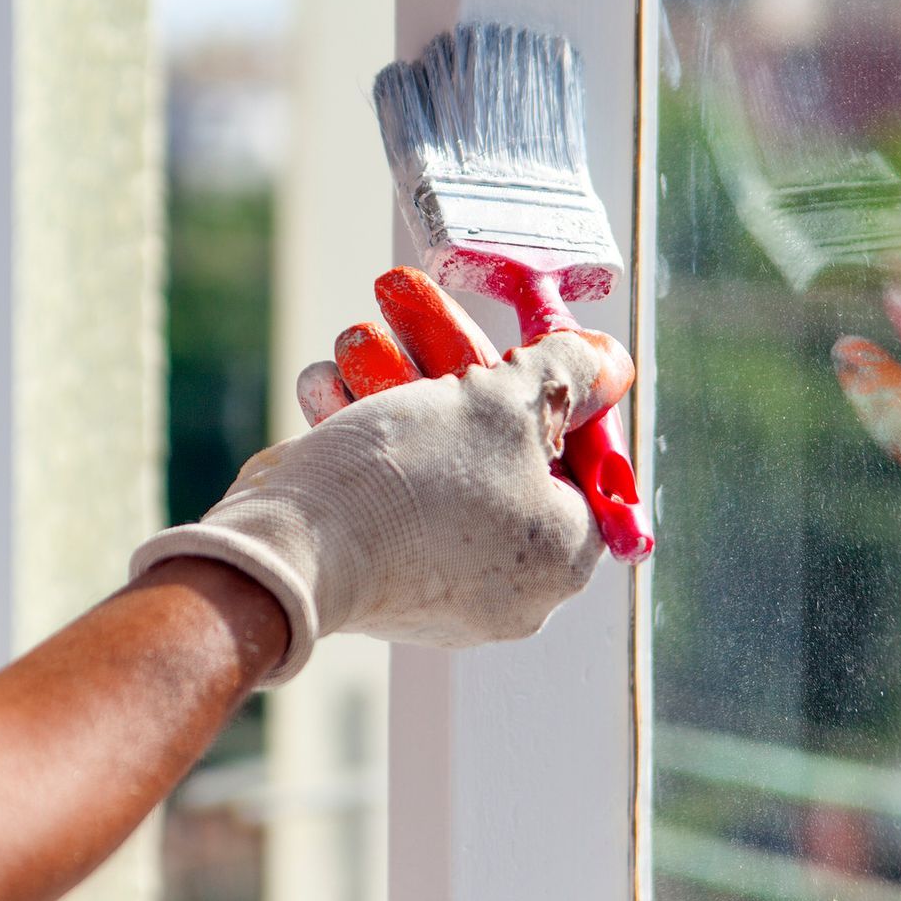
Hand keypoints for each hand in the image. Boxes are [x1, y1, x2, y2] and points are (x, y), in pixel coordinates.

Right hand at [129, 266, 635, 683]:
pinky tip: (328, 389)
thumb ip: (566, 371)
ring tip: (355, 343)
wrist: (291, 546)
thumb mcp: (503, 400)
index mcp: (562, 556)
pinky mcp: (373, 582)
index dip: (544, 390)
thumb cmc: (414, 478)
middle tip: (408, 311)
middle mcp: (508, 588)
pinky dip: (359, 438)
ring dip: (390, 390)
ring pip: (428, 463)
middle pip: (492, 449)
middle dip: (443, 369)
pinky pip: (383, 496)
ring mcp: (436, 588)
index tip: (505, 349)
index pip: (576, 458)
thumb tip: (610, 361)